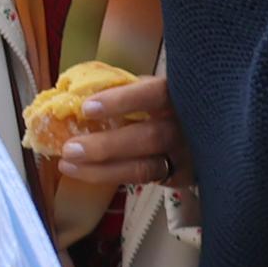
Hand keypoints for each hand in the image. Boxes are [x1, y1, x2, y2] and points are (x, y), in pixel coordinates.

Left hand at [52, 71, 181, 187]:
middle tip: (70, 148)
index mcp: (178, 95)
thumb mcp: (147, 86)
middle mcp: (188, 126)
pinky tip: (87, 173)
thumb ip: (121, 87)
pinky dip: (112, 177)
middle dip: (105, 145)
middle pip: (149, 138)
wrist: (198, 128)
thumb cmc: (160, 101)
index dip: (122, 101)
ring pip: (145, 167)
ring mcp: (186, 154)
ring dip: (102, 169)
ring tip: (68, 164)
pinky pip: (143, 180)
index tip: (87, 108)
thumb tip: (74, 90)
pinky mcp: (181, 176)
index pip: (155, 95)